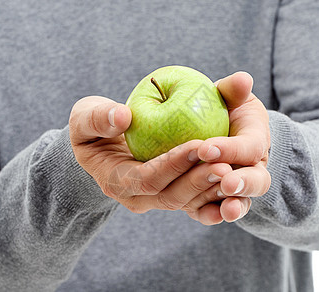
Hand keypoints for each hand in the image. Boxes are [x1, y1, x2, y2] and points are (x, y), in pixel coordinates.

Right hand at [69, 96, 231, 219]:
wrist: (102, 143)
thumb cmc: (93, 129)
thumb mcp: (85, 119)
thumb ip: (97, 118)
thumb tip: (122, 116)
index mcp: (116, 181)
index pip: (147, 179)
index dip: (172, 166)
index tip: (197, 146)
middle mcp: (137, 197)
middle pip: (171, 196)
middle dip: (197, 182)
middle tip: (225, 165)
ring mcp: (155, 198)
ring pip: (187, 201)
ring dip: (210, 189)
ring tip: (234, 170)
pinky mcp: (170, 192)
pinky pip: (194, 199)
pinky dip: (213, 193)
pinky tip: (233, 181)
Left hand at [185, 72, 270, 223]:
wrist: (218, 132)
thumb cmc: (223, 110)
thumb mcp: (229, 97)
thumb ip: (233, 90)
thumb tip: (242, 79)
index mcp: (256, 140)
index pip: (251, 148)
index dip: (232, 150)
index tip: (206, 148)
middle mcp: (252, 167)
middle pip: (257, 181)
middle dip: (243, 182)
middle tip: (226, 180)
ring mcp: (238, 186)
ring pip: (241, 201)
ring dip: (232, 204)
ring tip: (222, 209)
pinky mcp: (218, 198)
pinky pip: (219, 210)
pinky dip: (214, 215)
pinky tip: (207, 216)